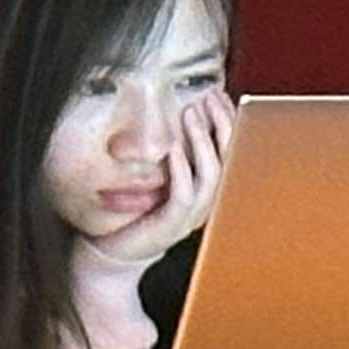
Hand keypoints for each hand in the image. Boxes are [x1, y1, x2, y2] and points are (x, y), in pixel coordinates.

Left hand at [104, 88, 235, 259]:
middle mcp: (208, 203)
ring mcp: (193, 216)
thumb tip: (185, 118)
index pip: (231, 151)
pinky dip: (182, 169)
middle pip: (230, 159)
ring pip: (211, 174)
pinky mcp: (173, 225)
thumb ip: (178, 158)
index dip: (229, 122)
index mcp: (209, 192)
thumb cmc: (140, 213)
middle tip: (210, 97)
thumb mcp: (164, 180)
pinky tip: (173, 148)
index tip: (219, 95)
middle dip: (222, 125)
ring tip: (191, 113)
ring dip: (202, 140)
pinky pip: (184, 194)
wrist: (117, 253)